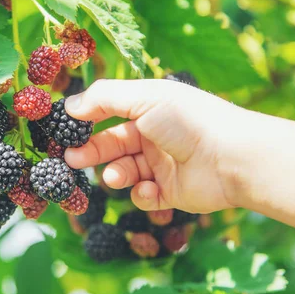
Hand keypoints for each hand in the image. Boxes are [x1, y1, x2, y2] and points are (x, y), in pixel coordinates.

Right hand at [64, 79, 245, 213]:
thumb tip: (68, 106)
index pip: (108, 115)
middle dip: (90, 152)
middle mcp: (153, 137)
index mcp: (149, 110)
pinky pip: (144, 196)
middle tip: (69, 159)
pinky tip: (150, 188)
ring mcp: (161, 165)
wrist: (232, 158)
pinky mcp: (170, 193)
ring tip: (114, 176)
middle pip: (111, 146)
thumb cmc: (188, 120)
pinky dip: (141, 194)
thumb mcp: (143, 96)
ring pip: (124, 172)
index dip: (85, 123)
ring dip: (114, 174)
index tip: (62, 132)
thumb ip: (103, 98)